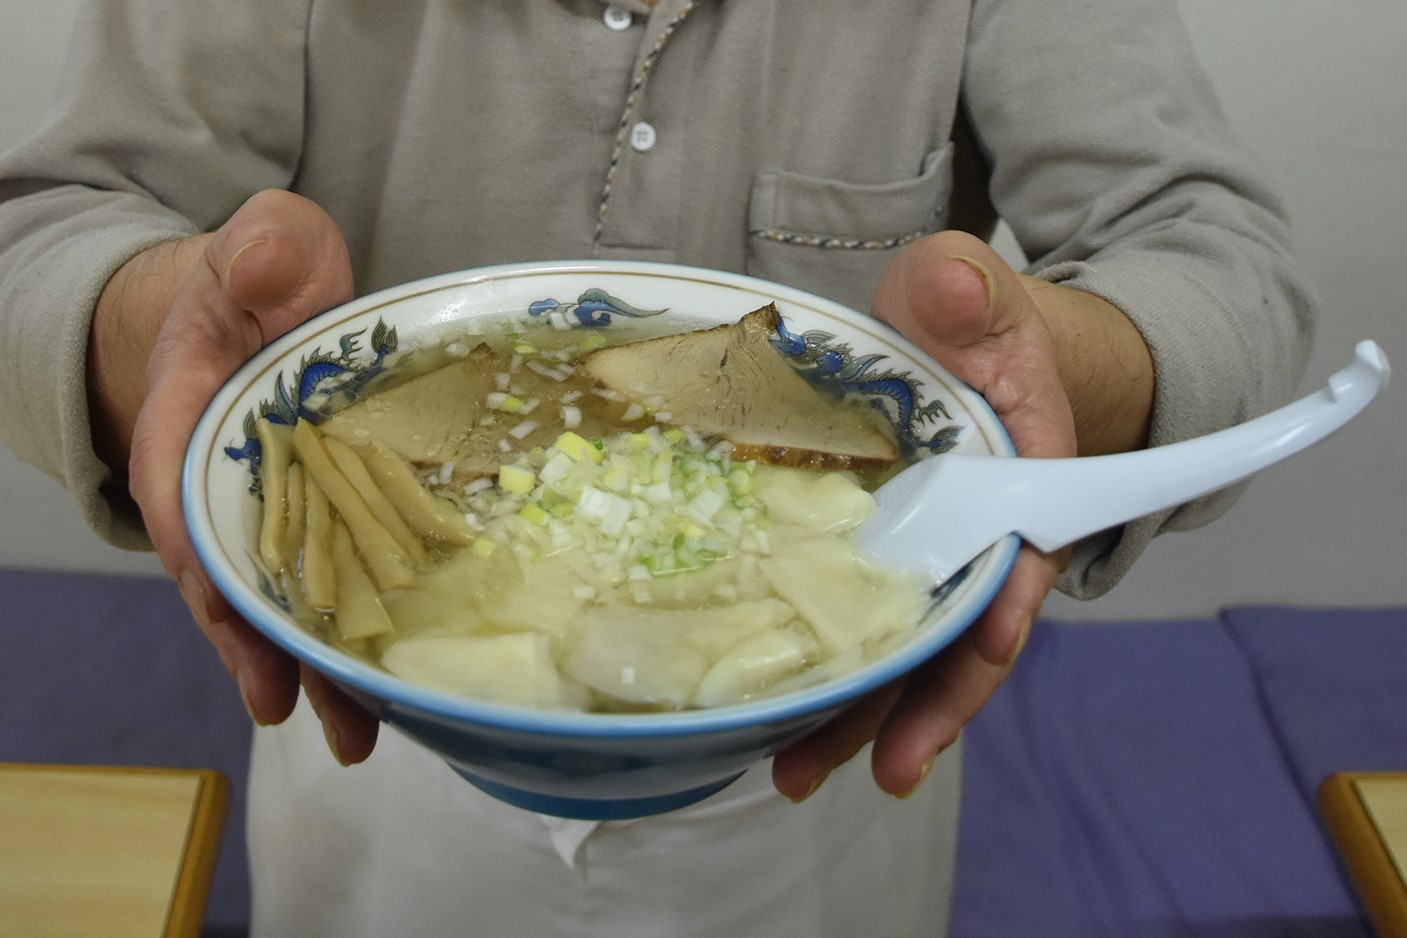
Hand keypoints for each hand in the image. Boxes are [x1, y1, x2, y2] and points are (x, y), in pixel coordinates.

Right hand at [93, 189, 378, 763]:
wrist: (267, 307)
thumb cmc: (262, 278)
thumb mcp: (263, 244)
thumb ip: (262, 249)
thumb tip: (270, 273)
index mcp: (191, 417)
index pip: (181, 486)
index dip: (196, 544)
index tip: (221, 599)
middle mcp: (225, 484)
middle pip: (233, 573)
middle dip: (261, 644)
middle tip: (295, 711)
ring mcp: (276, 513)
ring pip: (285, 599)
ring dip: (315, 667)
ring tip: (357, 738)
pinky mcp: (326, 524)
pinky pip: (334, 586)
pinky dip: (354, 636)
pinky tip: (391, 691)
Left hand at [770, 230, 1084, 799]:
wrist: (959, 344)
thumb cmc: (970, 320)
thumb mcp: (973, 287)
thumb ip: (968, 289)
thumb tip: (951, 285)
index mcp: (1020, 473)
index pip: (1021, 548)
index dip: (1002, 602)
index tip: (984, 650)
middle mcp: (978, 535)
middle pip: (959, 631)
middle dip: (922, 704)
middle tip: (877, 770)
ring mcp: (927, 557)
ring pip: (905, 649)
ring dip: (862, 716)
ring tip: (797, 775)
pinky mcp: (880, 563)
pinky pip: (860, 628)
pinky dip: (831, 676)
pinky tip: (780, 721)